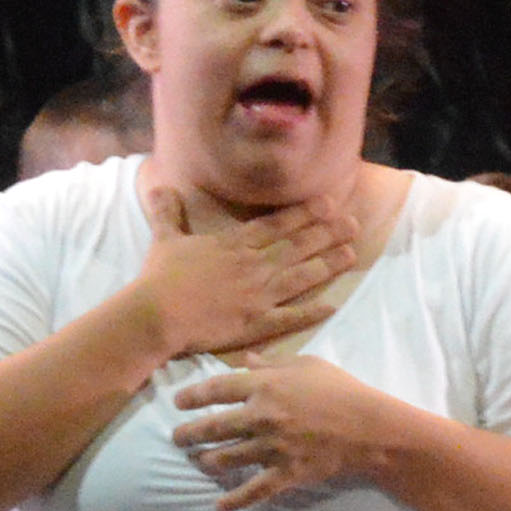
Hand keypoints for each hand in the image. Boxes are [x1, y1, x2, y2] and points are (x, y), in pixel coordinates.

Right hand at [129, 185, 360, 363]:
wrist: (155, 315)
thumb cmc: (159, 278)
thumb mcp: (164, 239)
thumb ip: (168, 213)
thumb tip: (160, 187)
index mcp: (234, 245)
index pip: (276, 225)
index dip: (304, 214)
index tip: (329, 204)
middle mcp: (253, 266)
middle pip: (297, 247)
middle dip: (327, 234)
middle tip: (354, 225)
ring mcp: (258, 295)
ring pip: (301, 277)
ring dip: (329, 265)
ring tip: (352, 255)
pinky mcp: (256, 323)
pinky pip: (291, 317)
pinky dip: (312, 312)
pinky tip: (333, 306)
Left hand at [169, 353, 414, 510]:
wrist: (372, 428)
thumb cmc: (343, 391)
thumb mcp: (309, 365)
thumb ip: (273, 363)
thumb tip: (246, 360)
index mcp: (265, 387)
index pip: (215, 390)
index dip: (192, 396)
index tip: (179, 402)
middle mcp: (260, 417)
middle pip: (212, 427)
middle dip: (188, 433)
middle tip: (177, 437)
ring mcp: (271, 448)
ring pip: (226, 458)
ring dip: (207, 461)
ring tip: (199, 461)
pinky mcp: (285, 473)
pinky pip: (254, 491)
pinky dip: (235, 500)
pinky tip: (219, 506)